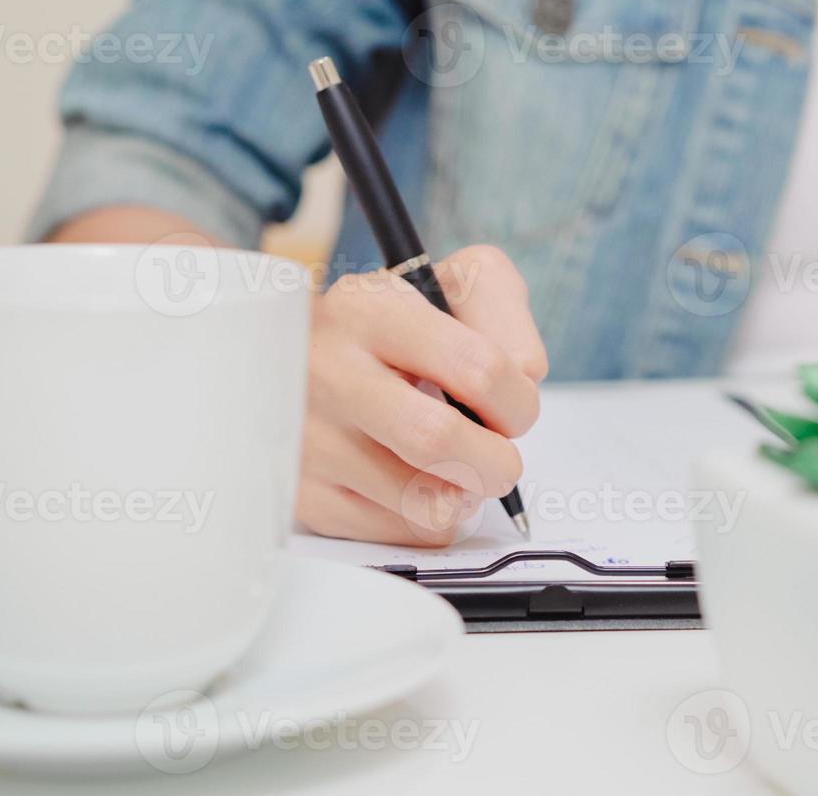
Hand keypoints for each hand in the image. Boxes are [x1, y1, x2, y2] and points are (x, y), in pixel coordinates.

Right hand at [296, 245, 547, 545]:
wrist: (293, 355)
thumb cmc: (394, 326)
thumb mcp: (452, 285)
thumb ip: (504, 315)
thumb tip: (524, 378)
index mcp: (370, 311)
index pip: (476, 368)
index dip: (518, 402)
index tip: (513, 410)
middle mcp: (327, 372)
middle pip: (438, 440)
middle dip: (495, 462)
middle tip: (497, 458)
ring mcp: (307, 438)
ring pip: (423, 500)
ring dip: (464, 494)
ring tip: (456, 468)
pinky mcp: (304, 494)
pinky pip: (398, 532)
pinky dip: (428, 518)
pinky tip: (416, 483)